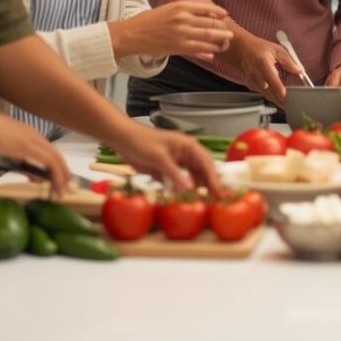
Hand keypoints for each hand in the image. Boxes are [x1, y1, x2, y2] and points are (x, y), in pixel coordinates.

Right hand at [0, 105, 71, 196]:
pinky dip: (55, 175)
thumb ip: (16, 159)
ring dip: (61, 177)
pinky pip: (49, 161)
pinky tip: (55, 186)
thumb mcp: (2, 149)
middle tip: (64, 190)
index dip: (57, 168)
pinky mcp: (26, 146)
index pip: (49, 152)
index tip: (58, 183)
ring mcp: (31, 139)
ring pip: (56, 159)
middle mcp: (34, 135)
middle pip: (57, 156)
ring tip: (61, 192)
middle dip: (63, 174)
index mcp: (28, 134)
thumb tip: (28, 173)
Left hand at [108, 121, 222, 192]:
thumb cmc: (141, 141)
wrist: (122, 139)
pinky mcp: (167, 170)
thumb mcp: (159, 157)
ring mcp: (176, 162)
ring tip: (204, 201)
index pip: (206, 162)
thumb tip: (189, 189)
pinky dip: (183, 189)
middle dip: (209, 184)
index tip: (218, 191)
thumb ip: (174, 173)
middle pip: (202, 170)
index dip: (213, 178)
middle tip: (216, 199)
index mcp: (187, 145)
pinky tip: (185, 198)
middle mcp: (185, 154)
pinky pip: (179, 181)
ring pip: (192, 176)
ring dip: (197, 188)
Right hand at [117, 1, 233, 57]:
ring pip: (207, 37)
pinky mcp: (178, 47)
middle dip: (222, 29)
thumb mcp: (168, 9)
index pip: (206, 8)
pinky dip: (207, 52)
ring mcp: (182, 34)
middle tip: (230, 33)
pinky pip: (198, 50)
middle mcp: (183, 19)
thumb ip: (185, 10)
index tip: (225, 15)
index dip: (218, 12)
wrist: (133, 34)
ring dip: (219, 41)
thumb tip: (204, 13)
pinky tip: (213, 54)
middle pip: (210, 23)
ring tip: (226, 44)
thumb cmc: (149, 20)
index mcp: (181, 7)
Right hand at [217, 31, 301, 105]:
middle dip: (281, 99)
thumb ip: (288, 61)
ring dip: (277, 100)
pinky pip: (263, 94)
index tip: (284, 96)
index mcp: (262, 62)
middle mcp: (255, 73)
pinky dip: (272, 97)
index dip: (278, 88)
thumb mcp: (277, 50)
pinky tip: (280, 98)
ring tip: (289, 105)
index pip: (271, 78)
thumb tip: (299, 70)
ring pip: (266, 95)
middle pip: (268, 90)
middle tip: (292, 104)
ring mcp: (252, 81)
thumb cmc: (260, 49)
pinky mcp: (251, 86)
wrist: (243, 50)